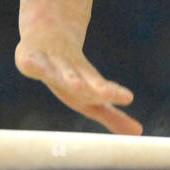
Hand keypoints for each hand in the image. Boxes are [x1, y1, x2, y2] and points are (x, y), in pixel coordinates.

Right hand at [14, 31, 141, 134]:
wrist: (49, 36)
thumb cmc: (72, 74)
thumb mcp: (91, 97)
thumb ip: (112, 116)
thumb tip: (139, 133)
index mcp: (86, 81)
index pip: (101, 88)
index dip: (113, 93)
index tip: (128, 98)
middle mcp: (71, 70)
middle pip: (85, 80)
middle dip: (95, 87)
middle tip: (108, 93)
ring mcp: (51, 62)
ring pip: (60, 70)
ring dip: (68, 77)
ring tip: (77, 85)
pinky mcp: (30, 57)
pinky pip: (31, 61)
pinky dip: (32, 63)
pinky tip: (31, 65)